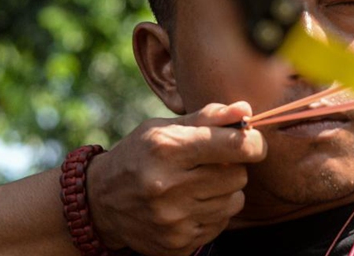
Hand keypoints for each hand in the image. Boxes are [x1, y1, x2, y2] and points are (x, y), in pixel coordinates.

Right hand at [87, 102, 266, 255]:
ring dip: (224, 191)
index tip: (251, 142)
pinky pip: (220, 224)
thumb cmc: (139, 155)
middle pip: (239, 176)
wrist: (100, 202)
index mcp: (167, 149)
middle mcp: (168, 187)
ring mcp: (172, 220)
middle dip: (232, 167)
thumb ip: (209, 117)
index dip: (253, 142)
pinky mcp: (176, 244)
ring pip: (234, 201)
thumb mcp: (164, 128)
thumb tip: (246, 110)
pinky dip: (213, 212)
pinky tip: (189, 204)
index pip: (236, 146)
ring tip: (197, 184)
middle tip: (210, 164)